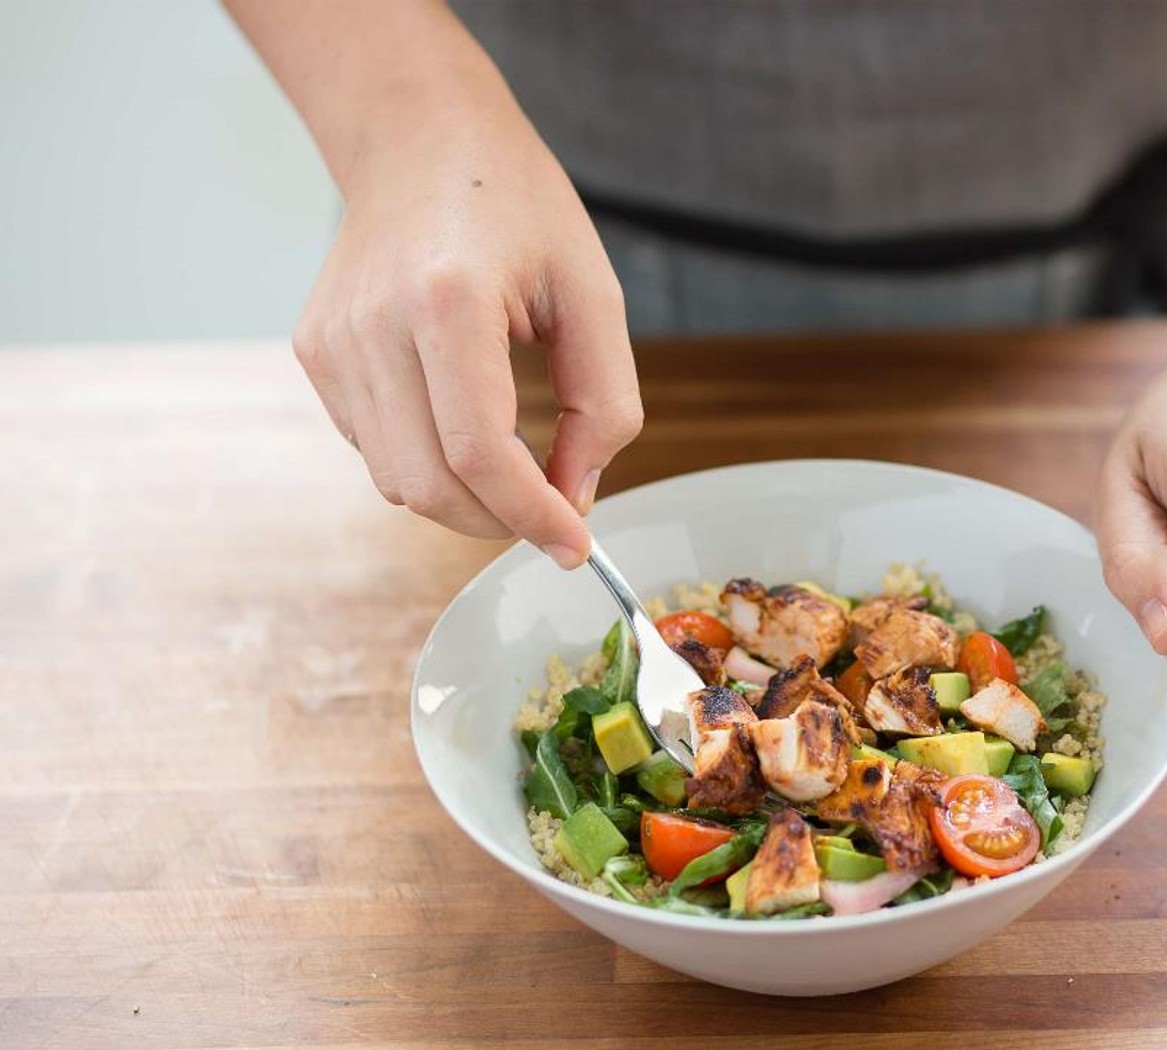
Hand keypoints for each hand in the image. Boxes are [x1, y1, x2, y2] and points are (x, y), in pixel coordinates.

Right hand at [291, 86, 639, 567]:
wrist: (419, 138)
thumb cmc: (516, 204)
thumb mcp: (592, 292)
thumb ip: (603, 402)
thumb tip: (576, 496)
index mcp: (445, 300)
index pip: (480, 453)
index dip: (532, 514)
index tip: (575, 545)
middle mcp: (371, 326)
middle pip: (428, 485)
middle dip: (497, 522)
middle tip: (551, 515)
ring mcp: (332, 343)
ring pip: (396, 481)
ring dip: (464, 501)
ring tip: (515, 470)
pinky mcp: (316, 353)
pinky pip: (374, 449)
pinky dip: (428, 464)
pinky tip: (461, 424)